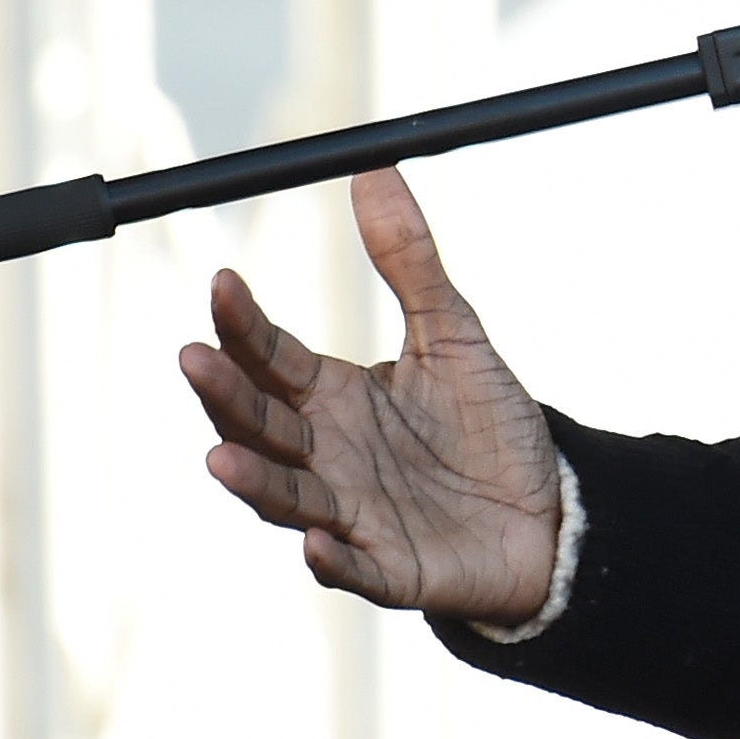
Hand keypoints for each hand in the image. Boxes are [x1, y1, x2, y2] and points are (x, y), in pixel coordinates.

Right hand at [179, 167, 563, 622]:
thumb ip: (409, 261)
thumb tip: (372, 170)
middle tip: (193, 358)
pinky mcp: (390, 568)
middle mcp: (325, 455)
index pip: (271, 356)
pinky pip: (353, 568)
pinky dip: (333, 560)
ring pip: (286, 498)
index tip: (223, 280)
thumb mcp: (452, 332)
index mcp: (332, 397)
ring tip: (219, 457)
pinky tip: (318, 543)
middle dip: (224, 395)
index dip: (244, 322)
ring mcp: (351, 514)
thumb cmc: (486, 425)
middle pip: (260, 423)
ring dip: (253, 480)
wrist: (547, 507)